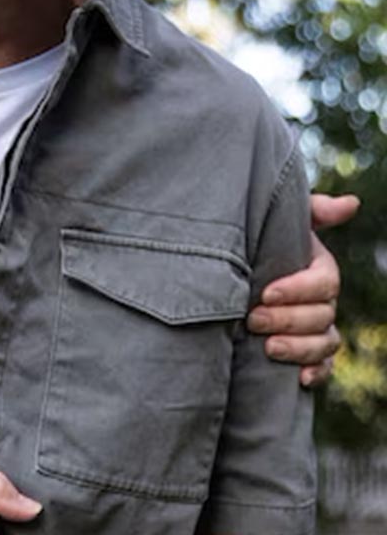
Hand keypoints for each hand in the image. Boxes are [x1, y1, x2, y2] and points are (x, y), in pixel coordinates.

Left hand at [248, 193, 356, 385]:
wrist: (229, 270)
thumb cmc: (255, 241)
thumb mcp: (276, 221)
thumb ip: (310, 210)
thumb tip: (352, 203)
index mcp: (319, 269)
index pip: (324, 282)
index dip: (298, 289)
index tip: (266, 292)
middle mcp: (322, 301)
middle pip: (323, 316)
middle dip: (289, 319)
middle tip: (254, 319)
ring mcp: (316, 328)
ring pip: (325, 343)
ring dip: (300, 348)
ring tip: (267, 347)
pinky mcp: (305, 352)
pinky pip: (322, 368)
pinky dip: (314, 373)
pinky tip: (298, 378)